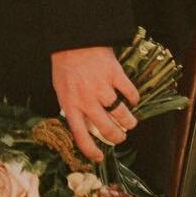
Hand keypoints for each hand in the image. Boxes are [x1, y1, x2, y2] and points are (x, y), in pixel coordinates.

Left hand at [51, 46, 139, 162]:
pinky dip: (134, 98)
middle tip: (121, 137)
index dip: (91, 150)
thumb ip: (72, 106)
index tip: (99, 157)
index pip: (80, 135)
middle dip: (118, 137)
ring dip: (129, 121)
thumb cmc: (65, 65)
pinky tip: (133, 100)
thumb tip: (84, 124)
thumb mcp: (61, 89)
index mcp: (70, 105)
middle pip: (107, 128)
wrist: (73, 39)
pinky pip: (130, 93)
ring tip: (130, 123)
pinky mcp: (115, 75)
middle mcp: (86, 100)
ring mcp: (102, 88)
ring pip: (121, 114)